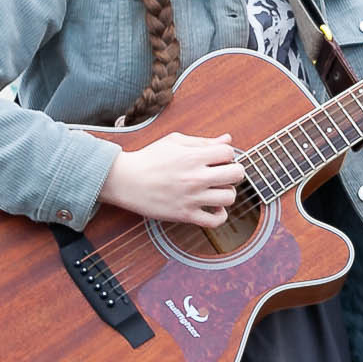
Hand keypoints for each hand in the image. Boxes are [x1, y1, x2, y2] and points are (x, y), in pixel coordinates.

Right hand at [98, 131, 244, 226]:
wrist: (125, 180)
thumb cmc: (150, 158)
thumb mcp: (175, 142)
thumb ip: (203, 141)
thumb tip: (228, 140)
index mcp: (193, 156)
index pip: (229, 153)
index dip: (227, 155)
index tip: (218, 159)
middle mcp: (195, 177)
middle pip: (236, 174)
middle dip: (234, 172)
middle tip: (223, 174)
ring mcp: (191, 197)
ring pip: (229, 197)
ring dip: (227, 193)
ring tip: (216, 190)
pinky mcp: (185, 215)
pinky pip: (215, 221)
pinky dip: (220, 216)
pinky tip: (214, 208)